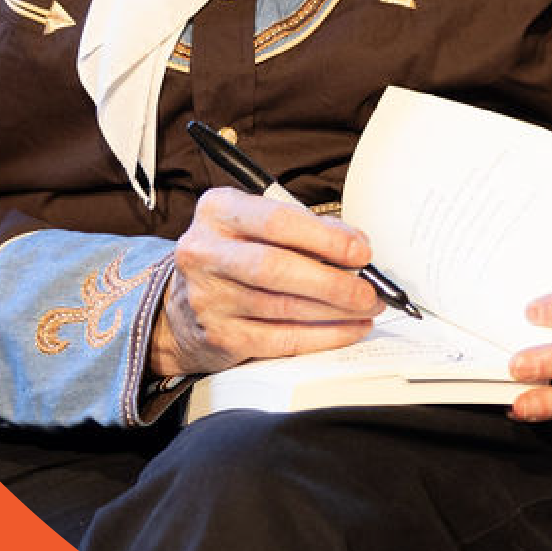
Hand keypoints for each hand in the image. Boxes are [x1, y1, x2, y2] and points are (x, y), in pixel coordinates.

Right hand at [150, 187, 386, 376]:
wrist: (182, 305)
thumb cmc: (235, 255)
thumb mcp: (257, 225)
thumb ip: (305, 227)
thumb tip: (356, 245)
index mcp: (218, 211)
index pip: (276, 221)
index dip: (325, 238)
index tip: (360, 252)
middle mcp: (205, 252)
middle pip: (276, 268)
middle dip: (333, 282)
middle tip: (369, 291)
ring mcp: (208, 298)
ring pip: (283, 308)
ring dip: (335, 312)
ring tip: (366, 309)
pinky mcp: (219, 336)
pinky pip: (281, 339)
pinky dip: (322, 337)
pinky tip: (346, 330)